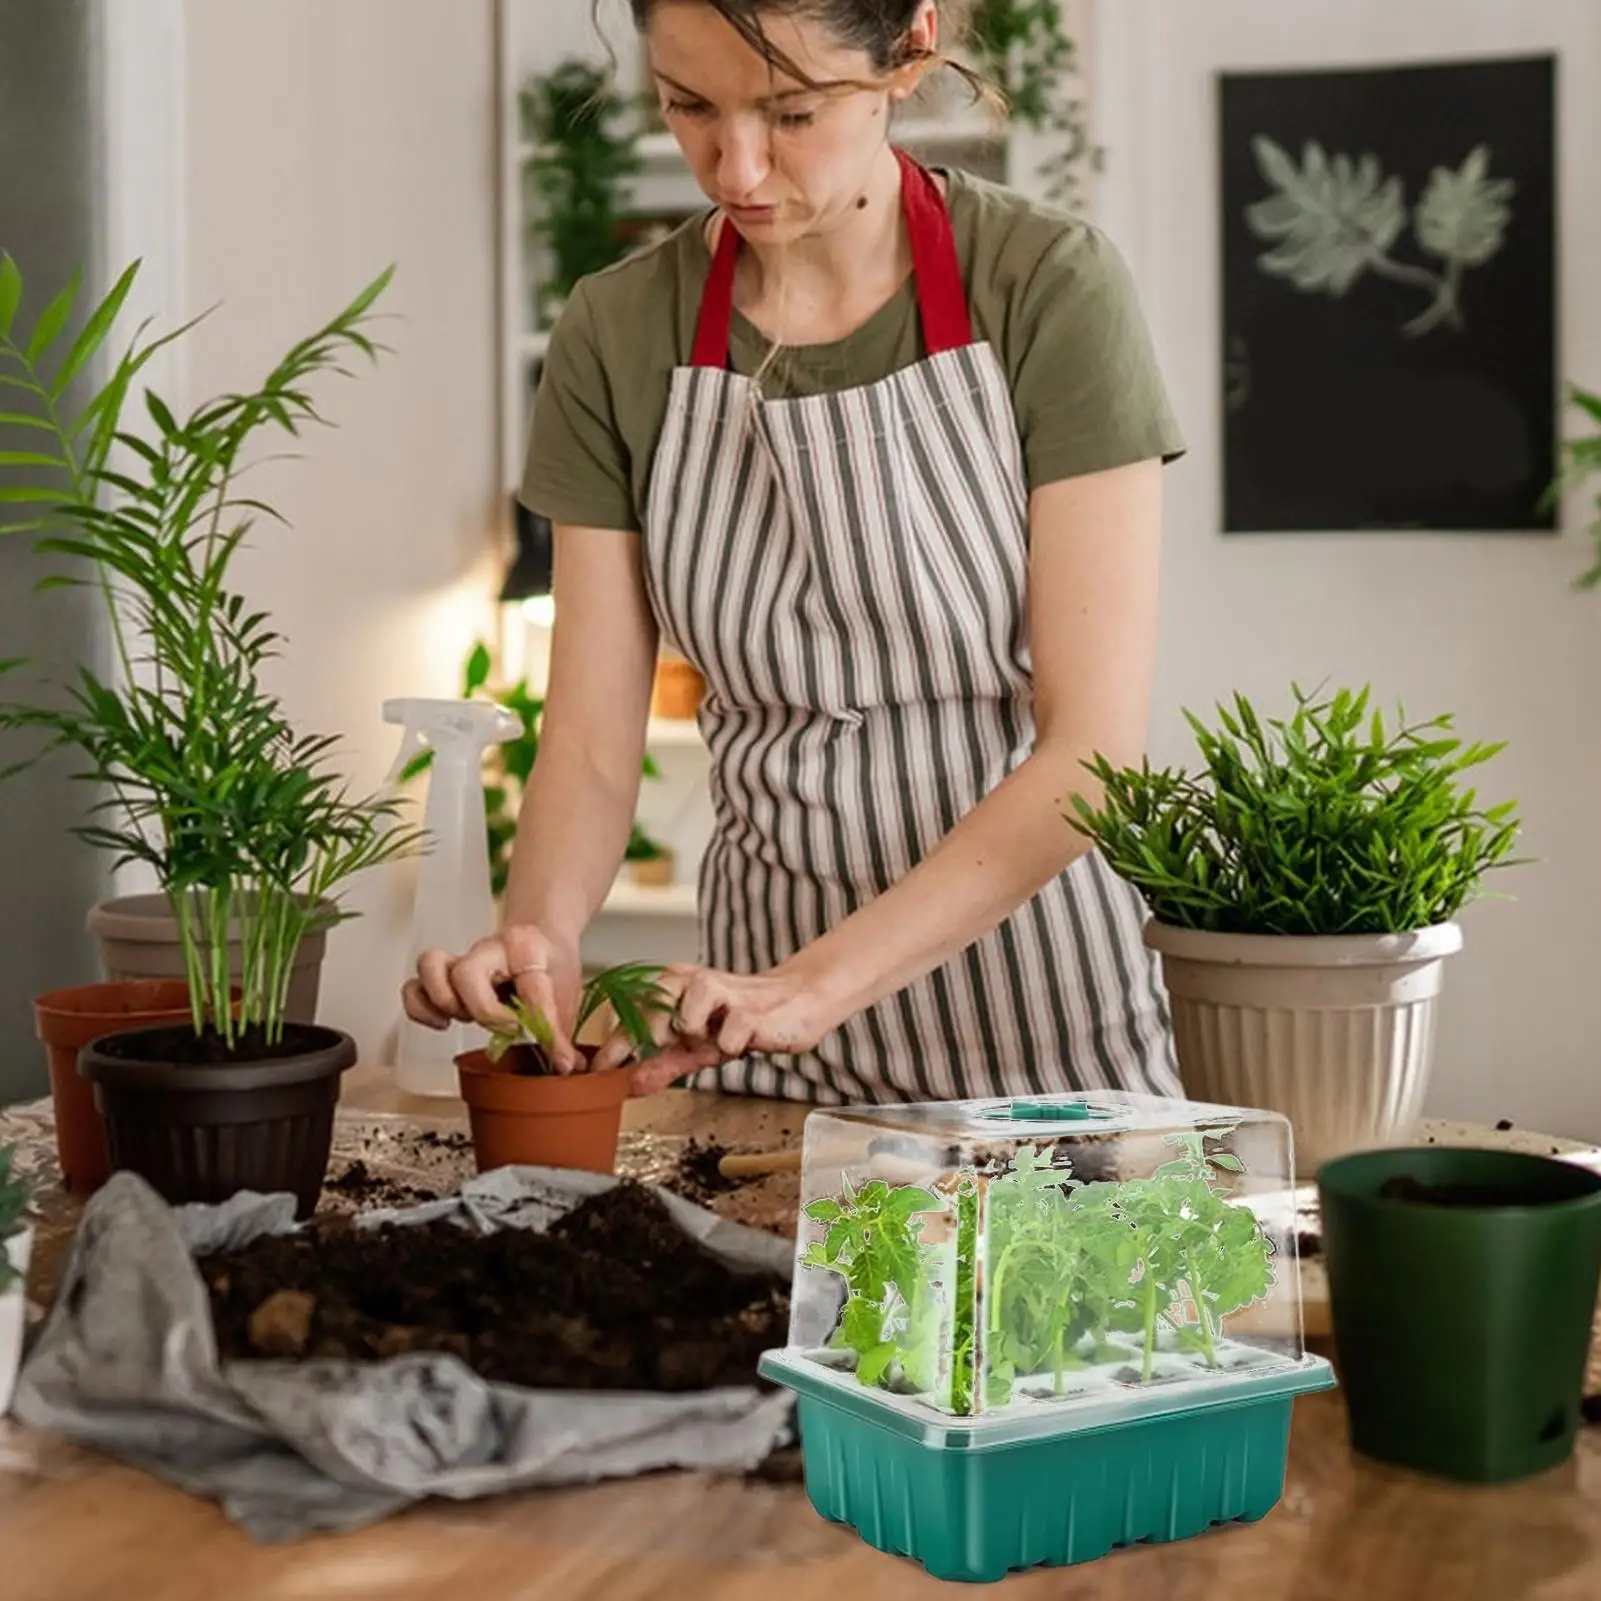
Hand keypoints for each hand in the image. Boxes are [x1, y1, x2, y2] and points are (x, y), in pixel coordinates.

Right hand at [401, 925, 583, 1072]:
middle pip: (466, 973)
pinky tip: (443, 1022)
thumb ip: (562, 1030)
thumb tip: (566, 1067)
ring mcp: (463, 959)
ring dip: (445, 1002)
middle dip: (484, 1010)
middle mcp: (490, 949)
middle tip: (508, 1028)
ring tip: (465, 1018)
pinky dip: (421, 1008)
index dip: (547, 1032)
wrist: (540, 937)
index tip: (560, 1058)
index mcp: (528, 948)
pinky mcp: (444, 975)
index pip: (533, 990)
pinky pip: (414, 986)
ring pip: (431, 967)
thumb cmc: (549, 963)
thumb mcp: (567, 993)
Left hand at [599, 962, 834, 1094]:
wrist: (799, 1003)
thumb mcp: (698, 1046)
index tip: (598, 1071)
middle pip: (652, 1005)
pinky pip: (727, 1036)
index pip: (635, 1012)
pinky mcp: (751, 1010)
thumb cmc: (744, 1021)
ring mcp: (723, 992)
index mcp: (676, 987)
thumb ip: (664, 1063)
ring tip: (711, 1039)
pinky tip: (740, 1042)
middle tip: (648, 1057)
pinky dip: (729, 1046)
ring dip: (692, 1035)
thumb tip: (630, 1085)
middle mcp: (694, 982)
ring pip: (686, 1015)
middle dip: (643, 1037)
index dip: (615, 1043)